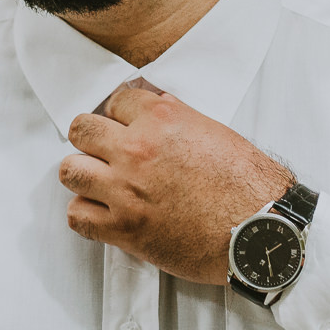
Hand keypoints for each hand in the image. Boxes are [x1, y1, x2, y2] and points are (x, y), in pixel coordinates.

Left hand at [59, 88, 294, 285]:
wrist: (258, 230)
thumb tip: (156, 109)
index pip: (116, 99)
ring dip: (84, 176)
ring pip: (71, 171)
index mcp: (163, 119)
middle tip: (103, 152)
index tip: (122, 126)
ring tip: (100, 183)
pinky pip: (77, 216)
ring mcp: (126, 190)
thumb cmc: (248, 186)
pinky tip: (102, 213)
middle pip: (81, 130)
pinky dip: (86, 215)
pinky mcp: (124, 228)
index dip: (119, 114)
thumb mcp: (215, 132)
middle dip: (90, 140)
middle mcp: (138, 149)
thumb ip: (177, 118)